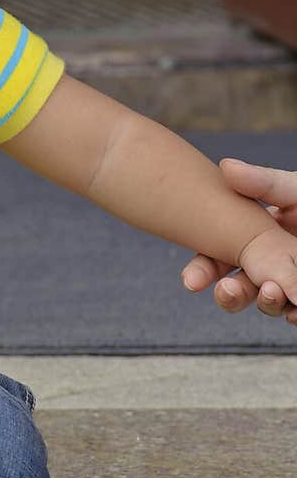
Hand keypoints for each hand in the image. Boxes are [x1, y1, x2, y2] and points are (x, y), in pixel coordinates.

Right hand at [181, 159, 296, 323]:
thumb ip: (264, 182)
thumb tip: (226, 167)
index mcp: (258, 236)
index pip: (219, 257)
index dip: (203, 270)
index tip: (191, 282)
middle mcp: (272, 263)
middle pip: (238, 287)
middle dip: (229, 294)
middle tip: (226, 291)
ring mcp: (295, 281)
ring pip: (269, 303)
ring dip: (266, 302)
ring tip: (273, 291)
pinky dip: (295, 311)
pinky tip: (296, 307)